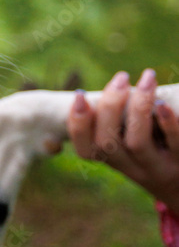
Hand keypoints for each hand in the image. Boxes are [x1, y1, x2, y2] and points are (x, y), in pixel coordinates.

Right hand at [67, 69, 178, 216]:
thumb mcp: (135, 145)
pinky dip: (167, 122)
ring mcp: (158, 168)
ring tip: (147, 78)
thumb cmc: (157, 153)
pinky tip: (163, 103)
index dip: (77, 124)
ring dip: (138, 107)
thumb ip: (120, 122)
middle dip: (109, 106)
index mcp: (115, 161)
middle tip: (121, 77)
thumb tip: (112, 87)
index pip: (85, 150)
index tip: (80, 94)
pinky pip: (174, 143)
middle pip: (108, 143)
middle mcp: (133, 168)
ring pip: (137, 142)